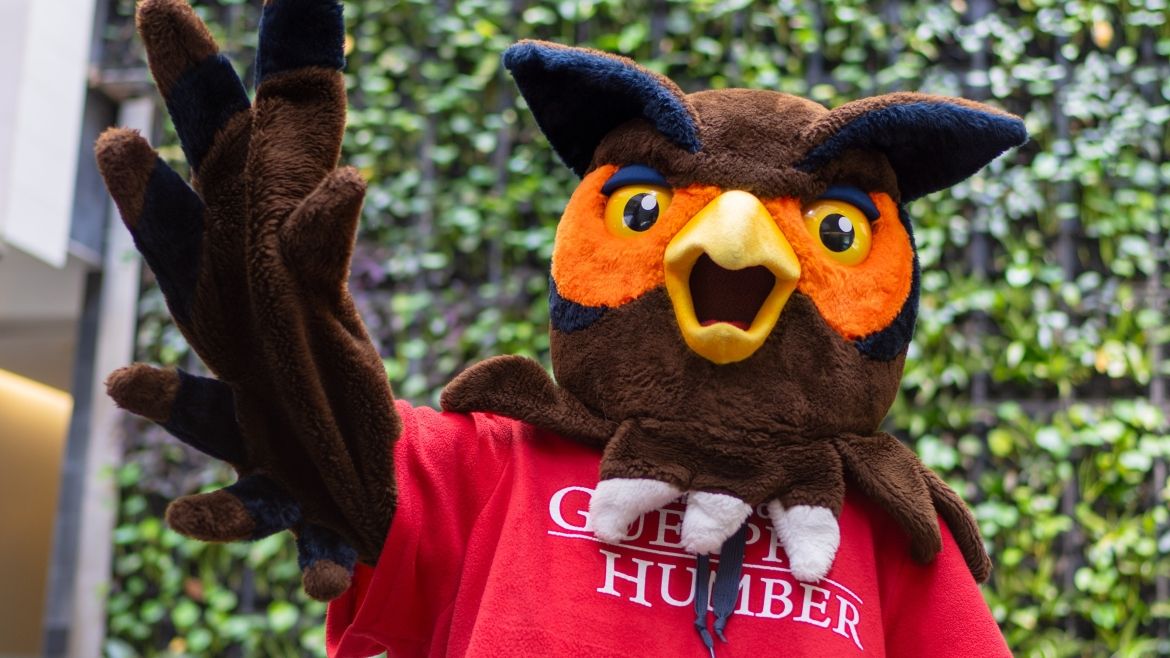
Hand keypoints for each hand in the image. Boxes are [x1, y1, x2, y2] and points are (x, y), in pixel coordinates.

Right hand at [97, 0, 398, 599]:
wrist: (351, 467)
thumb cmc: (312, 352)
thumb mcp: (318, 247)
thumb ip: (317, 178)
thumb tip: (330, 122)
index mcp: (248, 262)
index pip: (225, 169)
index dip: (197, 94)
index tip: (161, 6)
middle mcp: (235, 330)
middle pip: (194, 271)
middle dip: (159, 212)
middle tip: (119, 143)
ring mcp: (250, 408)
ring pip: (205, 395)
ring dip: (169, 389)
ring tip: (127, 382)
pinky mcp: (281, 484)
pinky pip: (246, 506)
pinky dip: (221, 518)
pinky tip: (186, 526)